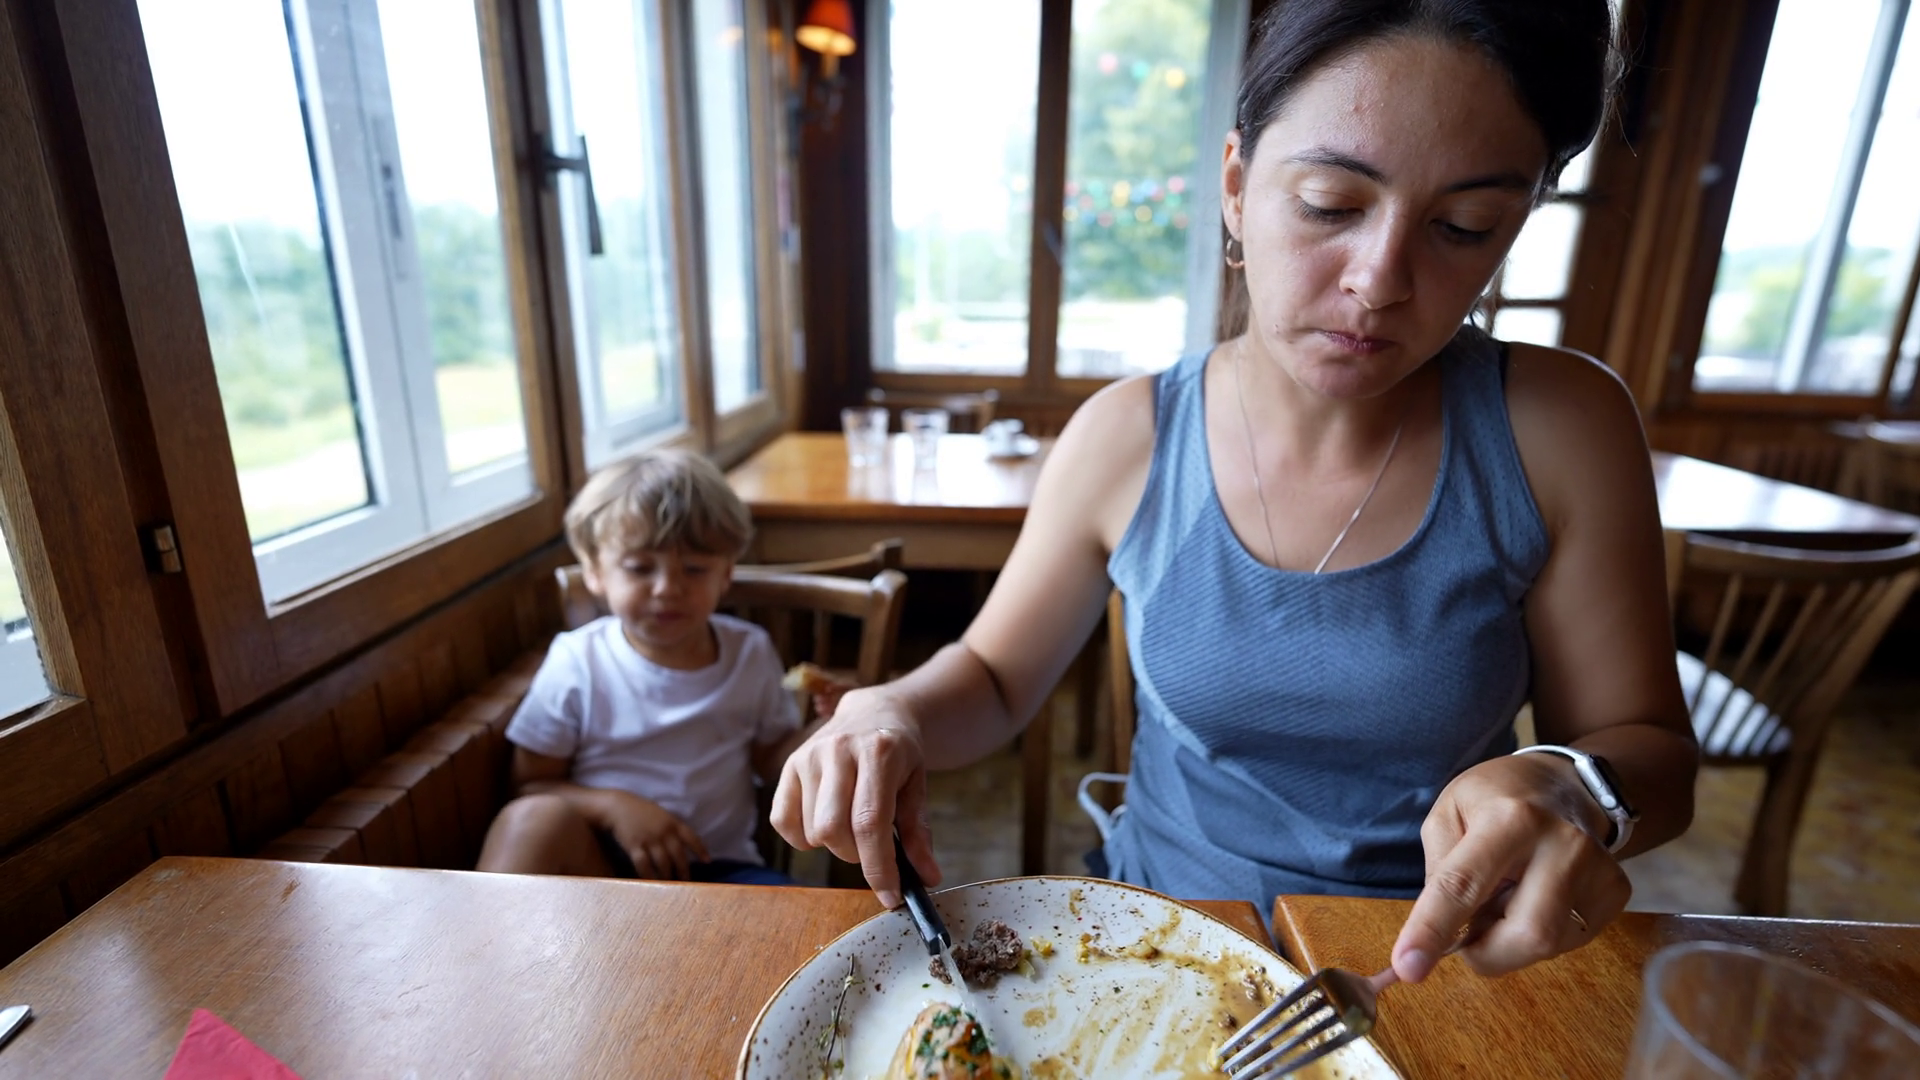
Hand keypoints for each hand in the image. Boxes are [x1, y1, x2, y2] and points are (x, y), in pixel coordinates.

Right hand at [592, 790, 708, 880]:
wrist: (618, 807)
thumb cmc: (642, 811)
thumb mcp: (662, 815)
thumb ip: (672, 828)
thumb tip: (683, 846)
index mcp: (673, 822)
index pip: (691, 837)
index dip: (700, 849)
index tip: (707, 861)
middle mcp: (664, 832)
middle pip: (678, 855)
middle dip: (684, 871)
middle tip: (687, 883)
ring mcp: (649, 839)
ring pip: (663, 863)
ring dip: (668, 876)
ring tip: (670, 886)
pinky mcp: (634, 846)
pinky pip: (644, 865)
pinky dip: (648, 876)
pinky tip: (651, 883)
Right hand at [771, 685, 937, 908]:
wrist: (873, 712)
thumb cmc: (898, 754)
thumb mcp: (918, 785)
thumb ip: (919, 832)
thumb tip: (927, 878)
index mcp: (879, 752)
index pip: (870, 822)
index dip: (878, 867)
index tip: (890, 895)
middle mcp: (838, 750)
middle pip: (833, 830)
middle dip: (855, 856)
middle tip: (869, 847)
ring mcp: (808, 755)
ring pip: (811, 831)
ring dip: (833, 845)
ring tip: (850, 825)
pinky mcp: (788, 765)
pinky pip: (783, 822)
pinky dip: (803, 837)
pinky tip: (822, 821)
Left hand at [1392, 753, 1629, 981]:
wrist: (1567, 784)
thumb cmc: (1496, 798)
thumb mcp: (1449, 812)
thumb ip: (1439, 869)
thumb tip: (1442, 932)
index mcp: (1509, 818)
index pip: (1464, 885)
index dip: (1432, 929)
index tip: (1407, 968)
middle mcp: (1563, 845)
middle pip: (1527, 934)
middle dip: (1486, 952)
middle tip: (1466, 932)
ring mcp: (1598, 870)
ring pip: (1547, 945)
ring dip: (1509, 939)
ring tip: (1505, 897)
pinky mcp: (1616, 893)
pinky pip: (1568, 942)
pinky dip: (1536, 933)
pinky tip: (1532, 899)